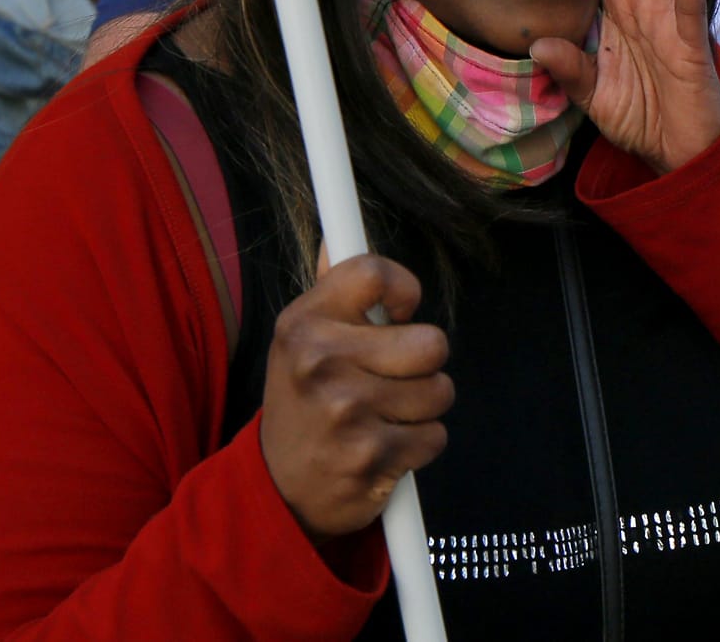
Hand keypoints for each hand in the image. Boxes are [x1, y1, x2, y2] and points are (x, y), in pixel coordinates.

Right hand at [258, 254, 451, 539]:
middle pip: (430, 341)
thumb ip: (333, 286)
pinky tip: (385, 446)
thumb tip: (339, 230)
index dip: (403, 289)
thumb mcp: (301, 340)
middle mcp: (320, 362)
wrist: (278, 489)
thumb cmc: (304, 402)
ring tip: (385, 414)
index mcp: (304, 323)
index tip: (398, 311)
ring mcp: (347, 412)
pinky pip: (436, 436)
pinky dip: (420, 444)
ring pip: (440, 391)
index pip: (374, 272)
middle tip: (394, 376)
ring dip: (423, 406)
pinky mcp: (371, 457)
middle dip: (424, 363)